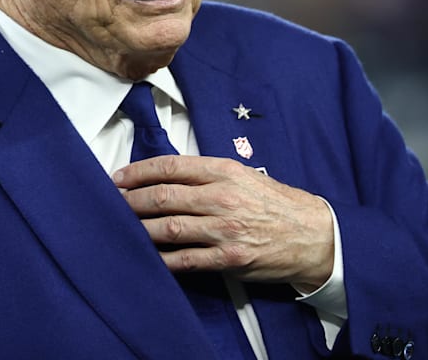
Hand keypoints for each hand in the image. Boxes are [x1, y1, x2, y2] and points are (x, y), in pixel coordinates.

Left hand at [112, 154, 334, 289]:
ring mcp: (224, 230)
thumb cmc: (278, 203)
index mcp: (225, 172)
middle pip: (163, 197)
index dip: (138, 172)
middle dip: (130, 200)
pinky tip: (148, 256)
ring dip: (139, 228)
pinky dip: (162, 258)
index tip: (119, 177)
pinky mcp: (228, 259)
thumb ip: (210, 174)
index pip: (171, 167)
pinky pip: (185, 259)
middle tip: (113, 203)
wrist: (314, 235)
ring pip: (168, 228)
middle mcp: (222, 198)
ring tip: (123, 227)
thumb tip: (169, 176)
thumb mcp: (245, 175)